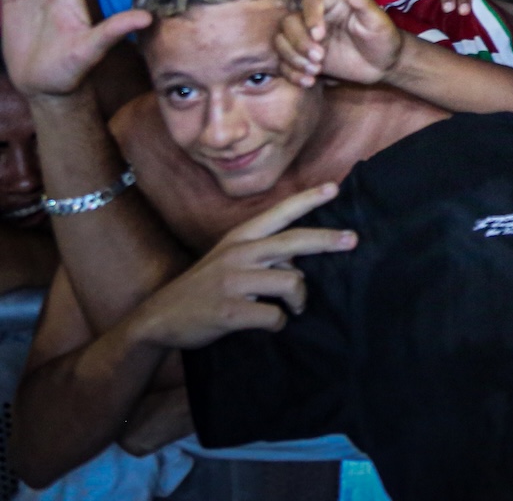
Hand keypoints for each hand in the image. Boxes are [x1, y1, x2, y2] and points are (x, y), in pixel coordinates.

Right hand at [128, 184, 355, 351]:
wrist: (159, 318)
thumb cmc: (203, 287)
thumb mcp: (228, 259)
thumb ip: (261, 253)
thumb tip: (299, 259)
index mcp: (239, 238)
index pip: (279, 214)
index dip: (307, 200)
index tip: (334, 188)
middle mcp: (238, 254)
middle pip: (294, 242)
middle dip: (327, 240)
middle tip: (352, 240)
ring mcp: (233, 282)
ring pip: (291, 282)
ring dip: (299, 298)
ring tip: (294, 306)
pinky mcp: (230, 311)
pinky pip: (274, 316)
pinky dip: (279, 323)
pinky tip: (269, 324)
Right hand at [273, 0, 403, 87]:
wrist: (383, 64)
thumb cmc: (383, 37)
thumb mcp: (377, 20)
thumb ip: (362, 0)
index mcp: (331, 4)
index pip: (309, 3)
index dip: (310, 18)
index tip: (319, 35)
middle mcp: (314, 19)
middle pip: (288, 23)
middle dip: (299, 42)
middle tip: (319, 58)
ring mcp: (307, 39)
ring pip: (281, 42)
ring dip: (293, 58)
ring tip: (315, 71)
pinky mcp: (304, 57)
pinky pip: (285, 63)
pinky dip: (291, 73)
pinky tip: (308, 82)